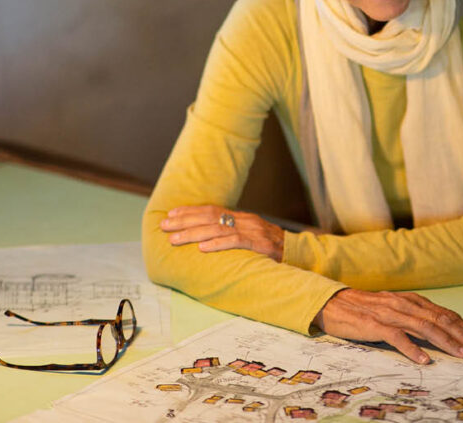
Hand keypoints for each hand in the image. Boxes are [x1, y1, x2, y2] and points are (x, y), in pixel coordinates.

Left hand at [160, 205, 284, 260]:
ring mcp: (252, 231)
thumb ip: (232, 233)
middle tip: (164, 226)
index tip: (170, 215)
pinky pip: (235, 242)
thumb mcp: (251, 235)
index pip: (211, 209)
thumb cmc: (272, 247)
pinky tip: (202, 248)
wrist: (298, 252)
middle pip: (209, 217)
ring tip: (174, 239)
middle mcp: (245, 220)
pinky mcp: (259, 245)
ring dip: (193, 234)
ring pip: (217, 229)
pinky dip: (217, 244)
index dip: (189, 211)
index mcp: (241, 217)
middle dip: (184, 221)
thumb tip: (207, 236)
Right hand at [314, 289, 462, 364]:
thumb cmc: (366, 310)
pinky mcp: (374, 324)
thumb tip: (440, 332)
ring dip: (446, 342)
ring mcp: (390, 314)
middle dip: (462, 334)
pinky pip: (396, 337)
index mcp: (412, 301)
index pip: (445, 314)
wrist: (333, 303)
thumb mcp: (395, 310)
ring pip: (424, 327)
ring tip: (461, 354)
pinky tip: (424, 360)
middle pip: (440, 319)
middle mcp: (405, 305)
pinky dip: (412, 348)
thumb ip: (415, 318)